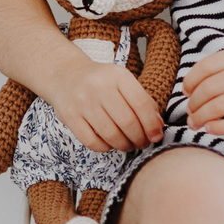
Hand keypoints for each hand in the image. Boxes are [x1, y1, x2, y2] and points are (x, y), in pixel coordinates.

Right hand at [51, 61, 165, 151]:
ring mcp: (82, 101)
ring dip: (124, 145)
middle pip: (127, 123)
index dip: (152, 125)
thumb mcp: (123, 82)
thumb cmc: (101, 82)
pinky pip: (92, 141)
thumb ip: (143, 101)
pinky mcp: (69, 115)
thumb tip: (158, 127)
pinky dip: (105, 147)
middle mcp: (99, 86)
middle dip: (139, 139)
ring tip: (128, 145)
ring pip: (111, 135)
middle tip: (142, 143)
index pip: (141, 104)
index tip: (156, 136)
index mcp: (118, 75)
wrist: (66, 75)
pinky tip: (109, 143)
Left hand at [181, 46, 223, 133]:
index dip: (191, 81)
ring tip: (195, 123)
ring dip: (200, 117)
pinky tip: (211, 129)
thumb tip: (193, 85)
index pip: (206, 67)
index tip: (186, 92)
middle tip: (189, 113)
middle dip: (193, 104)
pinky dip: (217, 128)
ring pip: (217, 107)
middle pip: (208, 89)